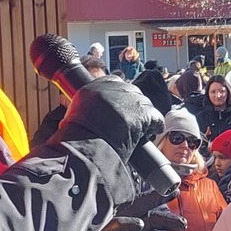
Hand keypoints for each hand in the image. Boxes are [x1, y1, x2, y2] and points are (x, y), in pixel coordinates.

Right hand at [50, 76, 164, 164]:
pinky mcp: (143, 112)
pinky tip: (153, 131)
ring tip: (141, 129)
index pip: (114, 82)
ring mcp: (129, 99)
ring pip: (144, 103)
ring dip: (143, 116)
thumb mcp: (75, 116)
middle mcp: (113, 88)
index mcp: (94, 87)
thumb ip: (87, 108)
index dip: (119, 97)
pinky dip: (155, 125)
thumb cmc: (76, 140)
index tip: (120, 108)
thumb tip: (92, 115)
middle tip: (130, 121)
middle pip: (131, 91)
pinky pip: (156, 116)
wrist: (86, 149)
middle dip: (132, 106)